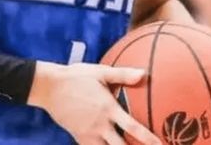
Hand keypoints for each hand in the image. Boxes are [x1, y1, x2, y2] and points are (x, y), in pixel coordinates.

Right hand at [28, 61, 159, 144]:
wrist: (50, 87)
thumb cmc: (77, 77)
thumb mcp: (100, 72)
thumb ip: (122, 75)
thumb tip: (144, 73)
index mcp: (108, 109)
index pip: (132, 127)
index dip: (148, 138)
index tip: (160, 144)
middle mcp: (100, 125)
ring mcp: (89, 134)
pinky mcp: (79, 137)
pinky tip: (107, 144)